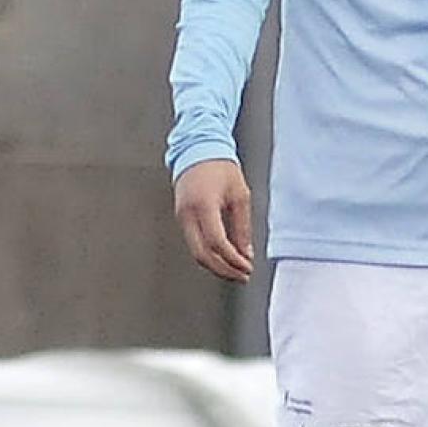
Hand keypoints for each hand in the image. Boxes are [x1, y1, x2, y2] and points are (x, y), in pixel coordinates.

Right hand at [173, 159, 254, 282]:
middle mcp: (188, 214)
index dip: (233, 260)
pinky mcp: (181, 217)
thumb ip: (242, 227)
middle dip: (223, 270)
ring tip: (235, 270)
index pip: (216, 243)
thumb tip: (245, 254)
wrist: (198, 150)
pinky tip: (223, 257)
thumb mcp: (239, 196)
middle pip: (201, 255)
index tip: (247, 267)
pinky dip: (209, 254)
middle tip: (241, 276)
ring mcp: (181, 216)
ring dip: (216, 265)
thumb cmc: (220, 169)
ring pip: (195, 252)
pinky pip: (193, 242)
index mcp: (204, 205)